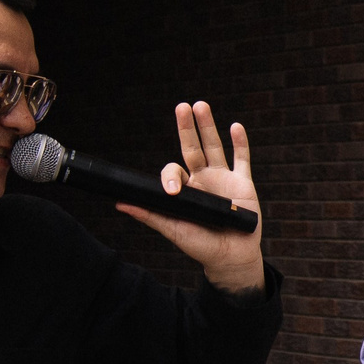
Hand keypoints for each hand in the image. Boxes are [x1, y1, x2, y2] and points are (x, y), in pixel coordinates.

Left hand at [118, 102, 262, 294]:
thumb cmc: (200, 246)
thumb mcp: (173, 229)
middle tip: (181, 107)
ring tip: (200, 106)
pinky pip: (242, 159)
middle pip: (193, 147)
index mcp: (185, 189)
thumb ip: (150, 214)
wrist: (229, 257)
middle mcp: (203, 179)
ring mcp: (223, 179)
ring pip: (215, 147)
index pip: (174, 171)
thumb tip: (120, 203)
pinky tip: (235, 127)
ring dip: (208, 127)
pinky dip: (240, 143)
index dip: (171, 176)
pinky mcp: (243, 184)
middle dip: (187, 128)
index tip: (174, 191)